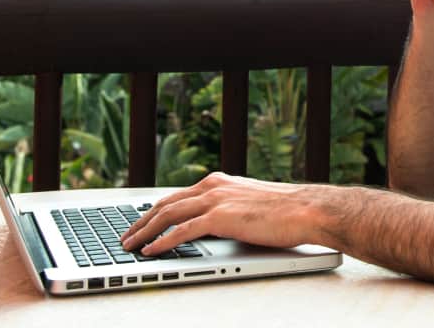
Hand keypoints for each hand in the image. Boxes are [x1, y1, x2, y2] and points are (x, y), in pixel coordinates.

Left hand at [120, 172, 331, 254]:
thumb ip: (229, 209)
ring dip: (145, 231)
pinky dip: (163, 241)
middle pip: (165, 203)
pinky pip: (182, 231)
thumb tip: (216, 225)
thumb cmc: (287, 211)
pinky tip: (151, 251)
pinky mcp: (220, 218)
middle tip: (126, 235)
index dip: (155, 210)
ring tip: (130, 245)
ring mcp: (215, 200)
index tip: (141, 221)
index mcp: (220, 182)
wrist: (307, 209)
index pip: (178, 196)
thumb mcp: (250, 204)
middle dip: (142, 221)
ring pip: (168, 215)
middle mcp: (213, 186)